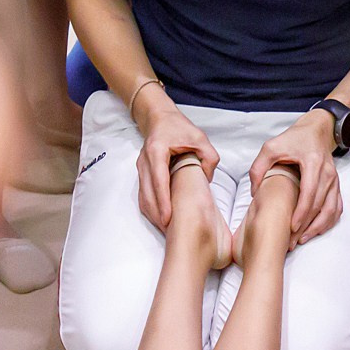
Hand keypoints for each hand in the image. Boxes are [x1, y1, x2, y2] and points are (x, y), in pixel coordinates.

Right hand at [135, 96, 221, 229]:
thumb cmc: (178, 127)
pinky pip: (143, 195)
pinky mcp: (142, 174)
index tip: (167, 217)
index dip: (163, 200)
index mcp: (157, 150)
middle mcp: (145, 161)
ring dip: (153, 214)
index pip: (159, 179)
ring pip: (143, 197)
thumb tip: (207, 178)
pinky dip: (151, 208)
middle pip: (148, 193)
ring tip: (166, 229)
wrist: (159, 119)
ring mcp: (141, 168)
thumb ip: (209, 157)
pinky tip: (161, 219)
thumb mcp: (200, 137)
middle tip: (169, 231)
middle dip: (157, 214)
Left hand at [253, 109, 343, 244]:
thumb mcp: (271, 147)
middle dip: (306, 225)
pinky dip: (329, 221)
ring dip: (318, 227)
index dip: (301, 212)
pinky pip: (337, 207)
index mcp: (313, 163)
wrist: (317, 130)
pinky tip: (317, 230)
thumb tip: (254, 191)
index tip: (292, 227)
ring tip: (303, 239)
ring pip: (331, 209)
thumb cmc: (294, 139)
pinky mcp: (336, 185)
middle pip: (320, 205)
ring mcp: (335, 180)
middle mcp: (327, 173)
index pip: (310, 193)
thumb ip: (259, 167)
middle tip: (292, 240)